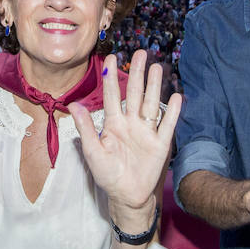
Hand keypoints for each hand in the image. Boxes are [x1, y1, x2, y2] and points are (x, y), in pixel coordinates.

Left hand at [69, 50, 182, 224]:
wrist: (126, 195)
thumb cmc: (107, 174)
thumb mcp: (93, 152)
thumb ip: (86, 128)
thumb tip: (74, 105)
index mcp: (113, 123)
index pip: (112, 94)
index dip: (111, 76)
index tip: (111, 56)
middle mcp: (131, 123)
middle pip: (134, 93)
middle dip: (137, 73)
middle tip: (141, 53)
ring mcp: (146, 132)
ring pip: (151, 103)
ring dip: (154, 86)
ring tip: (157, 67)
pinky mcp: (160, 144)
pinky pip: (166, 125)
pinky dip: (171, 112)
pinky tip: (176, 96)